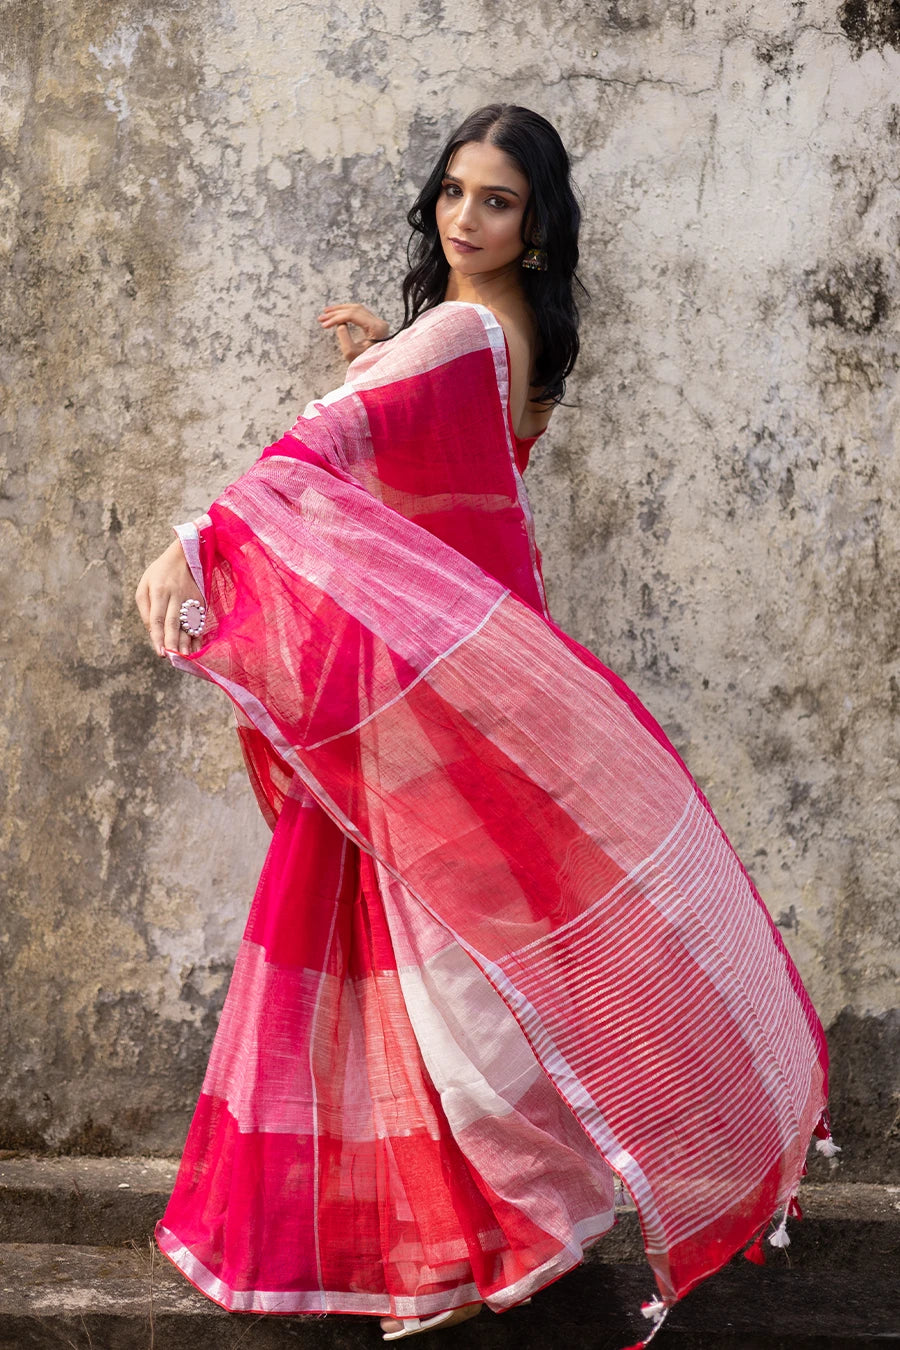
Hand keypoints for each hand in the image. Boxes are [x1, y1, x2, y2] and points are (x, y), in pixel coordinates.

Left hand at [135, 536, 204, 657]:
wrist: (185, 555)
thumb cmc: (159, 573)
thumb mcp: (144, 585)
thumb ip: (145, 609)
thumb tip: (152, 632)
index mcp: (159, 590)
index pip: (158, 618)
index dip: (159, 636)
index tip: (160, 653)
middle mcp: (176, 595)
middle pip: (174, 622)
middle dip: (173, 642)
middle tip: (172, 659)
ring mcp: (190, 598)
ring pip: (188, 623)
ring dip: (187, 642)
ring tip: (185, 658)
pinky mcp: (201, 600)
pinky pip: (199, 621)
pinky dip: (199, 636)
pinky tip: (197, 649)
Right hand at [317, 303, 388, 362]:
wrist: (376, 372)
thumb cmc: (363, 364)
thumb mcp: (351, 352)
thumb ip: (344, 335)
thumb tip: (340, 323)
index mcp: (377, 328)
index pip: (353, 315)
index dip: (337, 318)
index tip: (324, 324)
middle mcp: (380, 323)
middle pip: (355, 310)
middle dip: (336, 312)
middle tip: (321, 318)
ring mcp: (379, 323)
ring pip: (357, 309)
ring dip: (341, 310)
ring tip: (326, 312)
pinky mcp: (375, 325)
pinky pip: (360, 314)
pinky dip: (347, 313)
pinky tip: (337, 314)